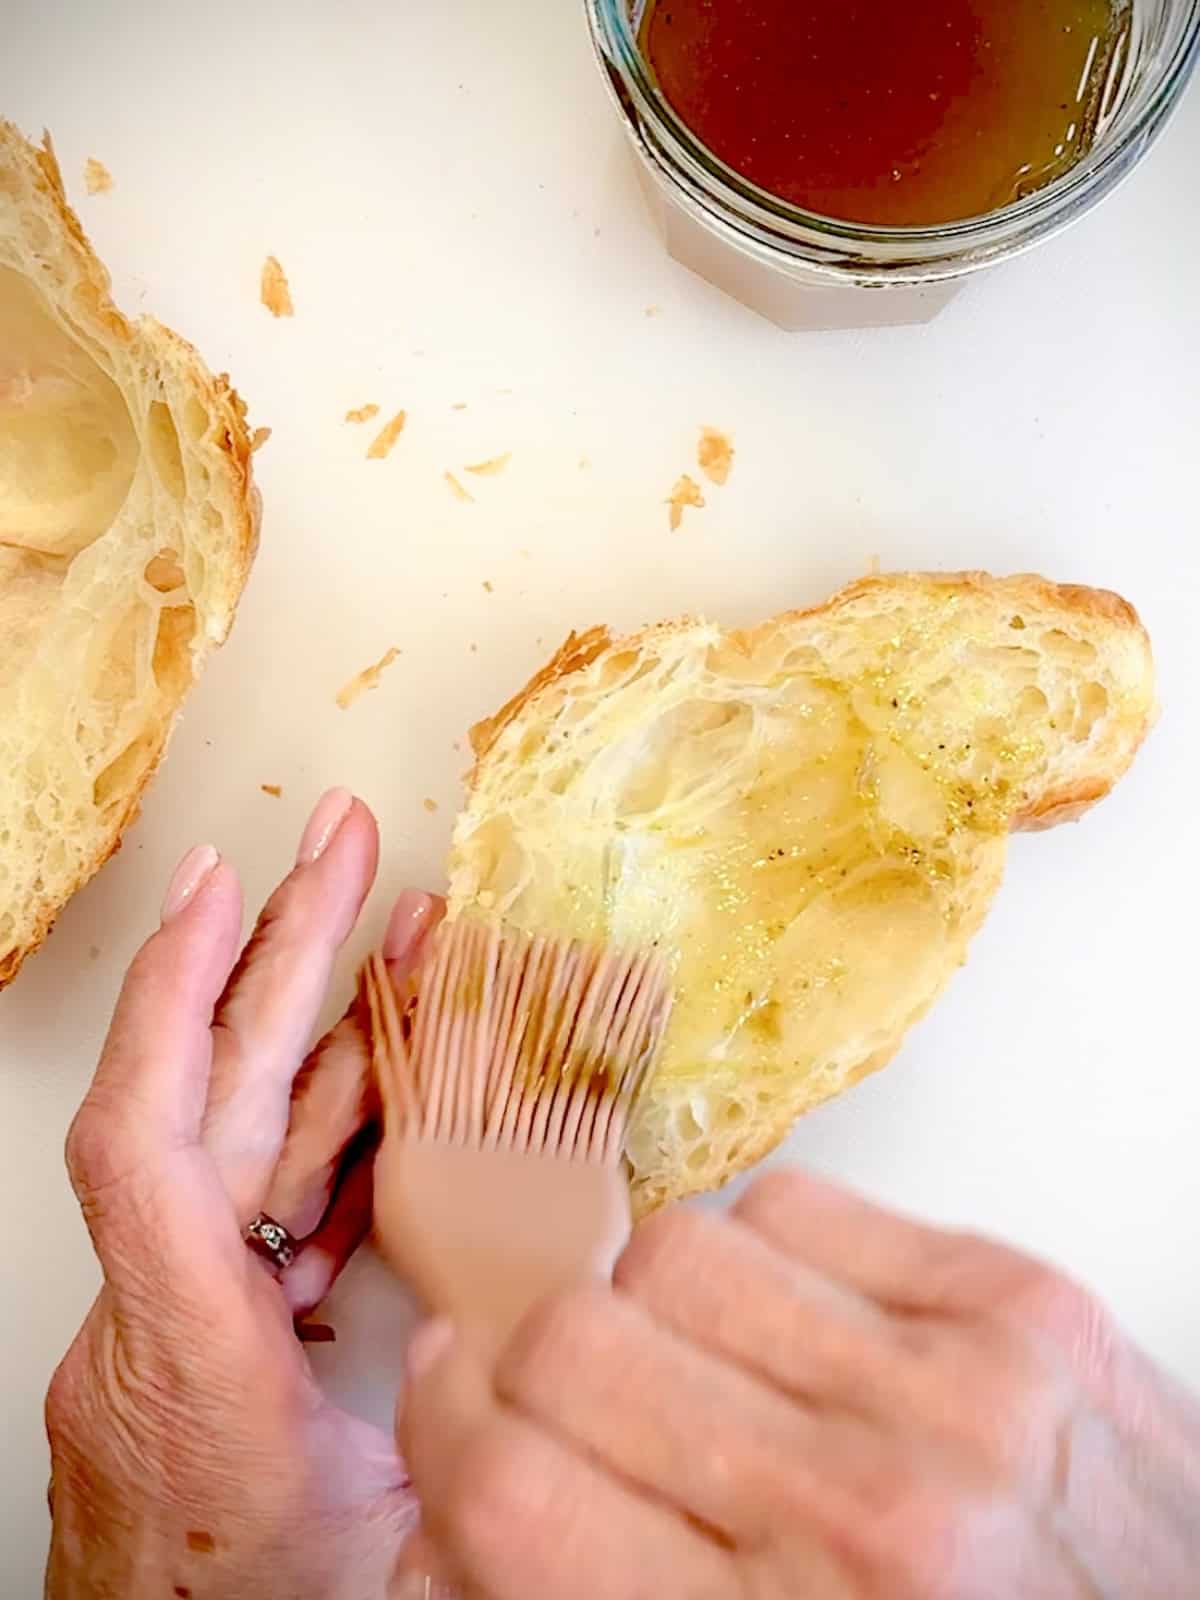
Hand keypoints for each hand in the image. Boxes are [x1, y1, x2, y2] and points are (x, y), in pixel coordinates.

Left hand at [45, 790, 438, 1599]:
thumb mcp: (399, 1569)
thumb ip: (482, 1461)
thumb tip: (578, 1367)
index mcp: (189, 1362)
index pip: (145, 1149)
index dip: (177, 1003)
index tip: (220, 895)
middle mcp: (165, 1316)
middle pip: (210, 1097)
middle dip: (284, 952)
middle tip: (343, 846)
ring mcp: (184, 1311)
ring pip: (250, 1134)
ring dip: (326, 1027)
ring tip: (404, 932)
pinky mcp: (216, 1319)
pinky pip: (274, 1191)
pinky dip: (337, 1119)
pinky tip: (393, 1064)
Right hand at [401, 1168, 1199, 1597]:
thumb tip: (446, 1507)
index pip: (510, 1486)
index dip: (440, 1433)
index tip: (446, 1407)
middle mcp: (869, 1510)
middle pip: (576, 1341)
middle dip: (540, 1373)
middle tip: (572, 1408)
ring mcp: (956, 1385)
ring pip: (679, 1248)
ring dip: (657, 1310)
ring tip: (706, 1375)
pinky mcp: (1017, 1298)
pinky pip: (799, 1202)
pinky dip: (765, 1255)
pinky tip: (799, 1332)